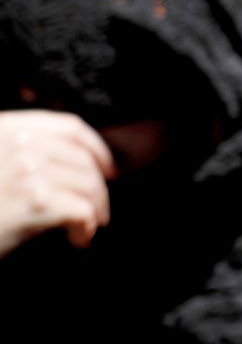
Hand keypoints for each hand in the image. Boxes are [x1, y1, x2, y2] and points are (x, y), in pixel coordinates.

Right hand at [0, 111, 114, 257]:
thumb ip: (20, 149)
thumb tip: (70, 160)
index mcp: (10, 128)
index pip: (70, 128)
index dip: (97, 148)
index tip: (107, 167)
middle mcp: (21, 144)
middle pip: (83, 160)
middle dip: (98, 186)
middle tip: (100, 208)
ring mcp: (29, 171)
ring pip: (88, 184)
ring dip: (96, 208)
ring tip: (88, 226)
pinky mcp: (35, 203)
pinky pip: (82, 210)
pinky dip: (86, 226)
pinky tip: (78, 237)